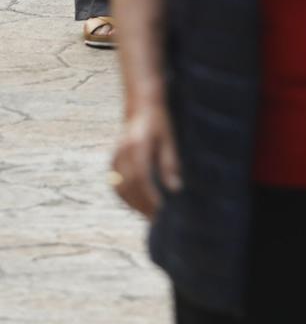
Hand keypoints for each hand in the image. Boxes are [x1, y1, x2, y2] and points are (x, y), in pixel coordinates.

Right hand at [110, 104, 181, 218]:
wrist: (141, 104)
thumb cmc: (159, 121)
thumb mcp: (169, 139)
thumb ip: (170, 163)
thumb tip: (175, 189)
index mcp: (137, 146)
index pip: (141, 178)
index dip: (149, 196)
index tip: (161, 210)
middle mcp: (122, 152)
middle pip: (128, 186)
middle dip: (141, 205)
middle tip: (156, 219)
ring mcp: (115, 157)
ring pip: (120, 188)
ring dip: (133, 204)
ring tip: (148, 214)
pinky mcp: (113, 160)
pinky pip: (116, 184)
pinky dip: (126, 196)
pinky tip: (138, 203)